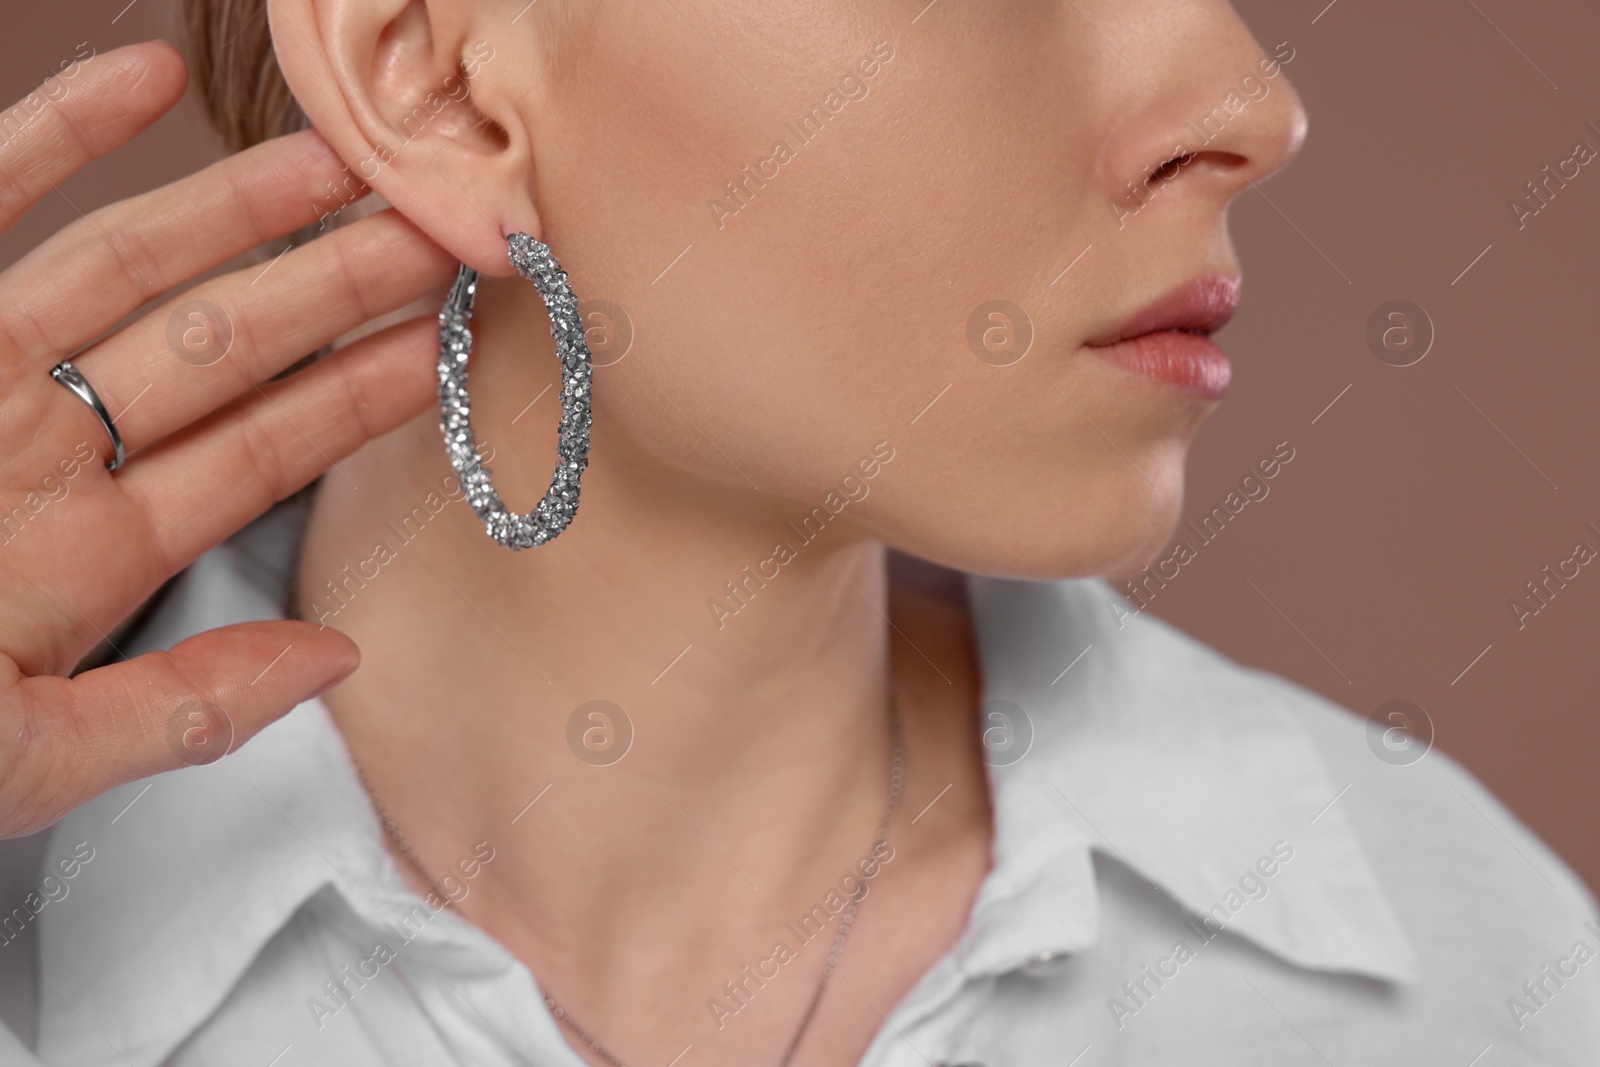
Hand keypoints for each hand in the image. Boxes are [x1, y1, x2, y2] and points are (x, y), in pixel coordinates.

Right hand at [0, 41, 456, 837]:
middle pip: (223, 350)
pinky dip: (56, 134)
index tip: (449, 348)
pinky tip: (144, 74)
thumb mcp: (30, 753)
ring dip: (238, 211)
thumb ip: (183, 708)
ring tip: (346, 160)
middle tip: (445, 231)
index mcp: (87, 551)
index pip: (261, 452)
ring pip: (129, 271)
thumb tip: (335, 660)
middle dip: (335, 288)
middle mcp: (42, 453)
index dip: (362, 395)